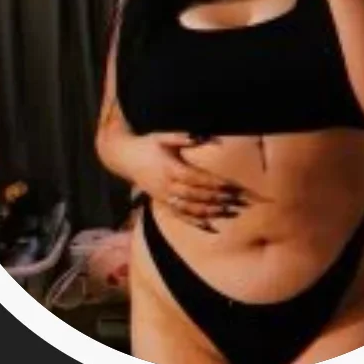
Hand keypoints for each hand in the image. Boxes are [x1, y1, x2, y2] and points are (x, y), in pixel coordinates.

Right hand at [128, 132, 245, 231]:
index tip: (231, 185)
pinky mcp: (162, 203)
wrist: (123, 157)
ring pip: (190, 209)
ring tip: (230, 212)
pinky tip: (211, 227)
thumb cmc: (147, 144)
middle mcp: (167, 186)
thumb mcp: (163, 136)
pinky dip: (195, 222)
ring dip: (211, 212)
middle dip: (218, 198)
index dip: (214, 183)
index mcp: (170, 168)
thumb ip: (184, 137)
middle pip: (197, 195)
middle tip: (239, 201)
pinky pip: (180, 216)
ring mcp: (164, 197)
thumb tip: (206, 137)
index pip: (196, 178)